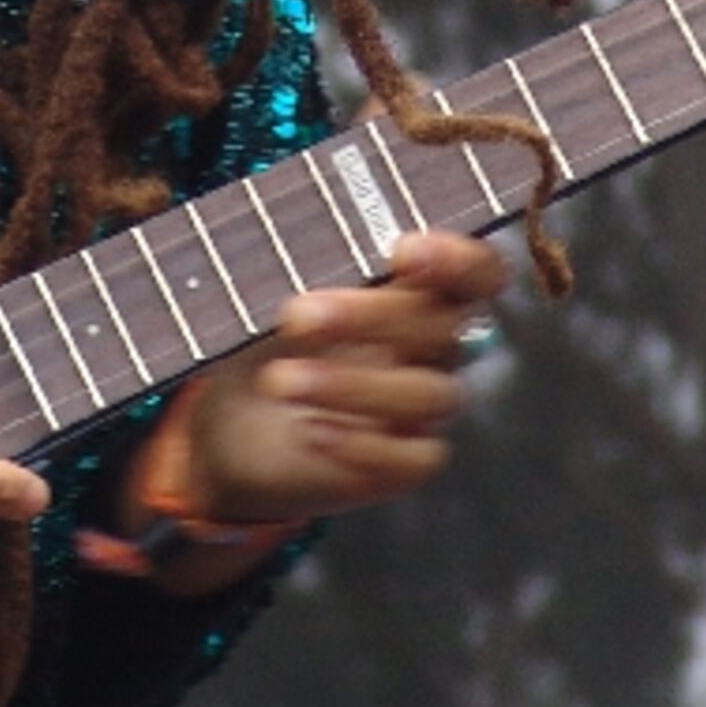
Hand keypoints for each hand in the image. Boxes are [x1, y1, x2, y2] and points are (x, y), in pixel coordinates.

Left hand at [156, 227, 503, 533]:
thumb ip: (303, 268)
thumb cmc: (261, 341)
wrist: (229, 425)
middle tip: (296, 316)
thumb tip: (300, 243)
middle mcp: (432, 348)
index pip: (476, 272)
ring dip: (354, 385)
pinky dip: (363, 445)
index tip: (401, 252)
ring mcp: (423, 408)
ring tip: (280, 380)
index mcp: (416, 291)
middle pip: (443, 328)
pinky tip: (311, 431)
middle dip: (372, 316)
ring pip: (429, 394)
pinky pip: (414, 458)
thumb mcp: (272, 297)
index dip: (458, 260)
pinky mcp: (405, 463)